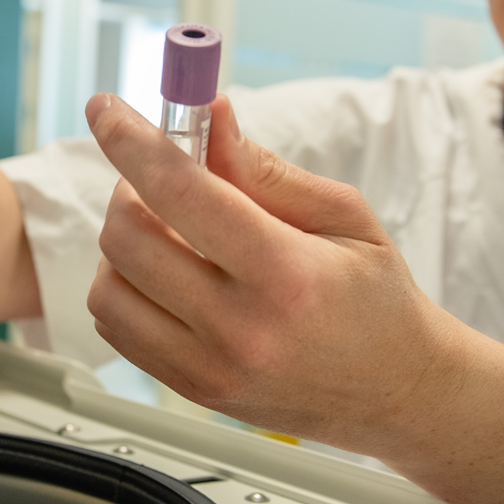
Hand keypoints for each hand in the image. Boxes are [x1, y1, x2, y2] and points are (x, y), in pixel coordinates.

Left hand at [83, 93, 447, 449]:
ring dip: (123, 245)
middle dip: (130, 189)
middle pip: (128, 238)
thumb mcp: (341, 215)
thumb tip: (208, 116)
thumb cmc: (377, 299)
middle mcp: (241, 328)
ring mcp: (211, 368)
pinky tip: (167, 275)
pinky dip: (125, 288)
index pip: (181, 193)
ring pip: (108, 287)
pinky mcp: (193, 390)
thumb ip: (263, 168)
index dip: (132, 141)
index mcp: (286, 274)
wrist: (395, 392)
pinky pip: (117, 328)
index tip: (107, 111)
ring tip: (170, 235)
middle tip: (162, 180)